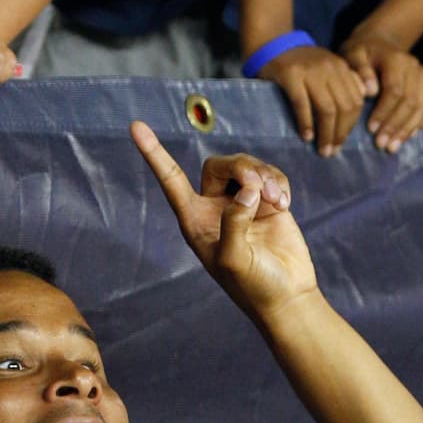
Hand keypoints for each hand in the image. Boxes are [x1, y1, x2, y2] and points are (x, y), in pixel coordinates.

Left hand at [131, 120, 317, 318]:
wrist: (288, 295)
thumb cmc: (254, 286)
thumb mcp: (234, 259)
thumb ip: (234, 222)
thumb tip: (245, 191)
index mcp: (194, 220)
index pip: (171, 180)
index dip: (154, 153)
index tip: (135, 126)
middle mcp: (214, 208)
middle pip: (218, 165)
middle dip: (240, 167)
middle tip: (258, 185)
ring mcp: (242, 203)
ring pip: (246, 166)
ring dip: (263, 175)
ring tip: (276, 198)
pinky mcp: (268, 202)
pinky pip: (269, 175)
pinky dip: (278, 182)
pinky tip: (284, 202)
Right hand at [254, 44, 366, 156]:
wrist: (273, 44)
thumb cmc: (301, 63)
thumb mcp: (328, 68)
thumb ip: (344, 83)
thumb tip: (358, 108)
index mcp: (341, 68)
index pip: (355, 101)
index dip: (351, 125)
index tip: (342, 142)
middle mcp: (329, 68)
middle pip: (343, 107)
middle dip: (340, 133)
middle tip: (332, 151)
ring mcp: (310, 71)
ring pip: (327, 108)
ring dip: (326, 133)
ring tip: (322, 149)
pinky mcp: (290, 75)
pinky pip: (302, 104)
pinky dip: (306, 123)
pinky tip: (306, 136)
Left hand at [341, 30, 422, 152]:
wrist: (379, 42)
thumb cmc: (360, 53)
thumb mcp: (351, 55)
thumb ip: (358, 69)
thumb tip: (371, 91)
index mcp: (395, 59)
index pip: (394, 90)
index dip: (384, 112)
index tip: (371, 129)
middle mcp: (414, 65)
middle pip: (410, 100)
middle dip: (395, 125)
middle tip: (381, 144)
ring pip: (422, 106)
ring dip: (408, 129)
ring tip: (393, 146)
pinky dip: (421, 122)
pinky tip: (410, 136)